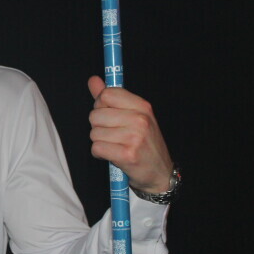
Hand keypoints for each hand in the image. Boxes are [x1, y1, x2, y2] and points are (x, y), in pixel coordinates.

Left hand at [87, 76, 173, 192]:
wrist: (160, 174)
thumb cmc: (144, 144)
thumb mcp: (134, 116)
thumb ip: (111, 98)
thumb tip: (93, 80)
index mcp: (142, 106)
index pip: (107, 94)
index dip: (101, 105)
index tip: (109, 115)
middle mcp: (140, 119)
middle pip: (96, 115)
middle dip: (98, 127)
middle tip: (114, 135)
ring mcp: (134, 137)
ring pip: (94, 133)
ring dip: (100, 142)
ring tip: (115, 146)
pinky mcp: (127, 155)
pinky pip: (97, 148)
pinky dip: (100, 154)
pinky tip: (112, 155)